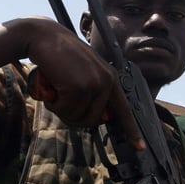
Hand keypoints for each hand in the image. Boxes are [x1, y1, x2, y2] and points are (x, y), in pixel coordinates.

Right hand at [25, 24, 143, 147]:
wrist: (44, 37)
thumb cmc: (60, 56)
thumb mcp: (83, 73)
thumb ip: (95, 92)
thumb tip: (103, 119)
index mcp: (110, 78)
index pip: (124, 109)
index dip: (131, 130)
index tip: (140, 147)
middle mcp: (107, 81)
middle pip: (92, 120)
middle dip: (73, 117)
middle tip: (60, 102)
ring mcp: (94, 84)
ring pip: (77, 117)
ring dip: (61, 110)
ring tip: (55, 90)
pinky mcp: (78, 87)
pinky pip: (64, 111)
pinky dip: (53, 104)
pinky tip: (51, 88)